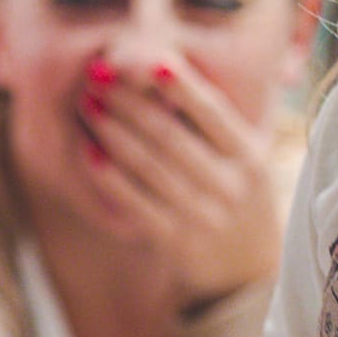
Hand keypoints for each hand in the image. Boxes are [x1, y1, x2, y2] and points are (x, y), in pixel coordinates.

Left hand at [83, 54, 281, 308]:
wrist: (249, 276)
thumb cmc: (241, 203)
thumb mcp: (249, 162)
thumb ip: (219, 126)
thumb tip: (171, 75)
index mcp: (250, 157)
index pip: (212, 112)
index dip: (181, 85)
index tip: (150, 60)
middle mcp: (229, 184)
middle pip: (170, 134)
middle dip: (129, 102)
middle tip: (97, 76)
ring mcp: (203, 215)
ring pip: (149, 166)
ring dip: (112, 131)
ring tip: (87, 105)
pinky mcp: (176, 242)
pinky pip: (136, 203)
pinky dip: (110, 177)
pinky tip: (88, 154)